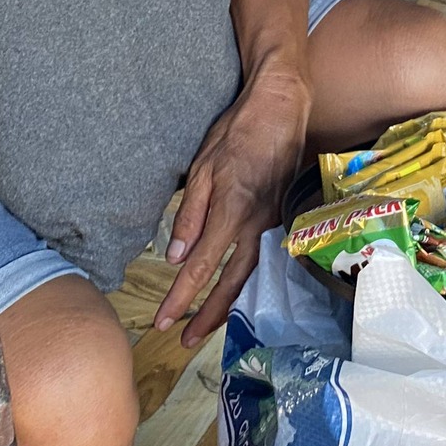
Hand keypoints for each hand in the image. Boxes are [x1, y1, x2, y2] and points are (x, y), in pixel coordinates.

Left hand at [156, 68, 310, 346]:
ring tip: (207, 326)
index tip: (162, 321)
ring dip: (229, 304)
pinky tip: (238, 291)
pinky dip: (249, 281)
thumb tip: (175, 257)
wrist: (282, 105)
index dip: (180, 298)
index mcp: (231, 211)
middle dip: (208, 316)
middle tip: (185, 340)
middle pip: (232, 283)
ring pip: (251, 275)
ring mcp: (274, 221)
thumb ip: (190, 215)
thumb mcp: (203, 167)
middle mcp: (256, 223)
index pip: (200, 267)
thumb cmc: (238, 130)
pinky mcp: (283, 215)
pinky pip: (264, 257)